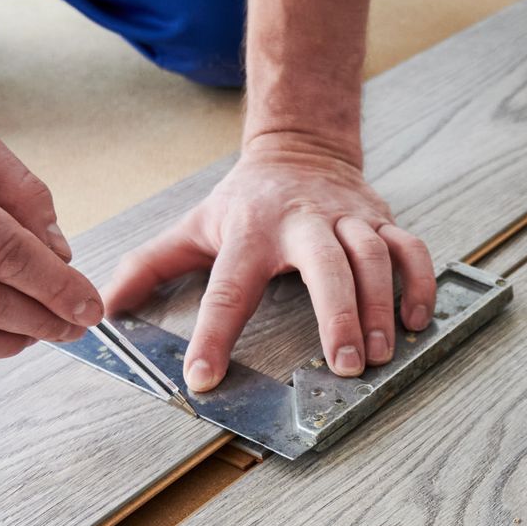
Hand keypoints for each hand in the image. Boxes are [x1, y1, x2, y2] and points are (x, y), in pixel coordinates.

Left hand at [101, 134, 435, 389]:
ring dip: (380, 308)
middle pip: (326, 265)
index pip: (229, 288)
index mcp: (250, 231)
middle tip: (344, 366)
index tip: (205, 378)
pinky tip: (417, 322)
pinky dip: (419, 284)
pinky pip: (410, 250)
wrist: (299, 147)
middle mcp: (302, 222)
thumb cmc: (245, 201)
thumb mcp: (193, 226)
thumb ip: (151, 266)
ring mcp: (347, 219)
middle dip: (338, 315)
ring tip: (379, 355)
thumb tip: (106, 305)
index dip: (214, 335)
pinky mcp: (381, 219)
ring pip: (373, 258)